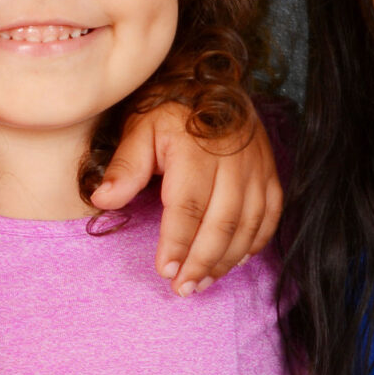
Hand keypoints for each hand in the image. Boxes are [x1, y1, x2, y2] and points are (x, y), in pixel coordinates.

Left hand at [90, 102, 280, 294]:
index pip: (188, 205)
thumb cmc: (170, 113)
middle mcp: (233, 160)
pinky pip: (269, 216)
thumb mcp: (140, 130)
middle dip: (201, 261)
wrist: (212, 85)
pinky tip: (233, 262)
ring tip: (202, 283)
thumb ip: (124, 167)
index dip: (177, 242)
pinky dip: (254, 244)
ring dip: (226, 260)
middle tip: (183, 289)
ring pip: (248, 225)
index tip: (165, 271)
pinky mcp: (270, 174)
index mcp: (197, 150)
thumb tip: (103, 199)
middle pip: (222, 222)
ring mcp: (256, 168)